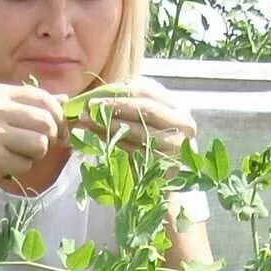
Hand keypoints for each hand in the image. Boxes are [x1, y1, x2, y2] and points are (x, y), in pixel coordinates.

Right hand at [0, 82, 69, 195]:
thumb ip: (31, 106)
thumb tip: (66, 99)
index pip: (44, 98)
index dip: (58, 116)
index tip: (57, 130)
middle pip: (47, 121)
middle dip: (51, 138)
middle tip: (41, 147)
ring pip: (41, 143)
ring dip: (36, 155)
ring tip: (20, 155)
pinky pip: (27, 164)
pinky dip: (22, 168)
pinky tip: (6, 165)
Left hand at [74, 75, 198, 155]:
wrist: (165, 178)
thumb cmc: (152, 143)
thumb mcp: (147, 119)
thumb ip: (131, 103)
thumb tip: (101, 93)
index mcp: (178, 108)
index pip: (147, 92)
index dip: (119, 93)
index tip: (94, 98)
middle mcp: (183, 126)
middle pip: (143, 110)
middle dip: (113, 108)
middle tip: (88, 110)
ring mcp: (176, 147)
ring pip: (137, 131)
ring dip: (108, 127)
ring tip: (87, 124)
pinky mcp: (165, 166)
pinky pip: (134, 151)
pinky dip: (113, 145)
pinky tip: (97, 140)